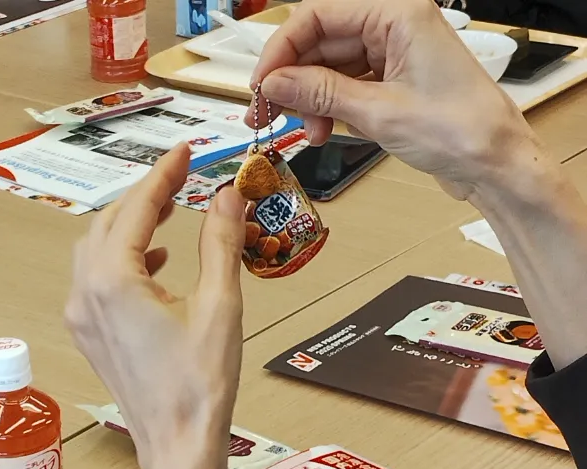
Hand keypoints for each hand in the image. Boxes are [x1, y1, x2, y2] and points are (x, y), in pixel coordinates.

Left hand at [65, 144, 245, 468]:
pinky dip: (123, 260)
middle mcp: (85, 294)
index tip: (185, 153)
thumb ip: (220, 242)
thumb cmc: (198, 386)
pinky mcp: (90, 336)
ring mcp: (82, 318)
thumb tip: (227, 196)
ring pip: (97, 250)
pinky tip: (157, 262)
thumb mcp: (219, 305)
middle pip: (108, 224)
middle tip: (180, 177)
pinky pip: (96, 280)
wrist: (176, 446)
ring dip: (131, 226)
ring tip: (170, 211)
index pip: (137, 209)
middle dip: (144, 196)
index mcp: (112, 281)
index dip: (163, 175)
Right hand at [246, 0, 537, 198]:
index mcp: (398, 15)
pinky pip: (345, 86)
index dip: (282, 49)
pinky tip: (322, 131)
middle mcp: (394, 27)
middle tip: (265, 113)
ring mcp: (393, 55)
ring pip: (328, 68)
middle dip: (292, 79)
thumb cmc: (460, 130)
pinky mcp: (392, 82)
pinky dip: (328, 109)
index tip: (261, 83)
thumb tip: (274, 84)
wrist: (495, 164)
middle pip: (320, 42)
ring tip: (303, 131)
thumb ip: (320, 93)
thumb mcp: (378, 111)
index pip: (319, 16)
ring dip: (309, 100)